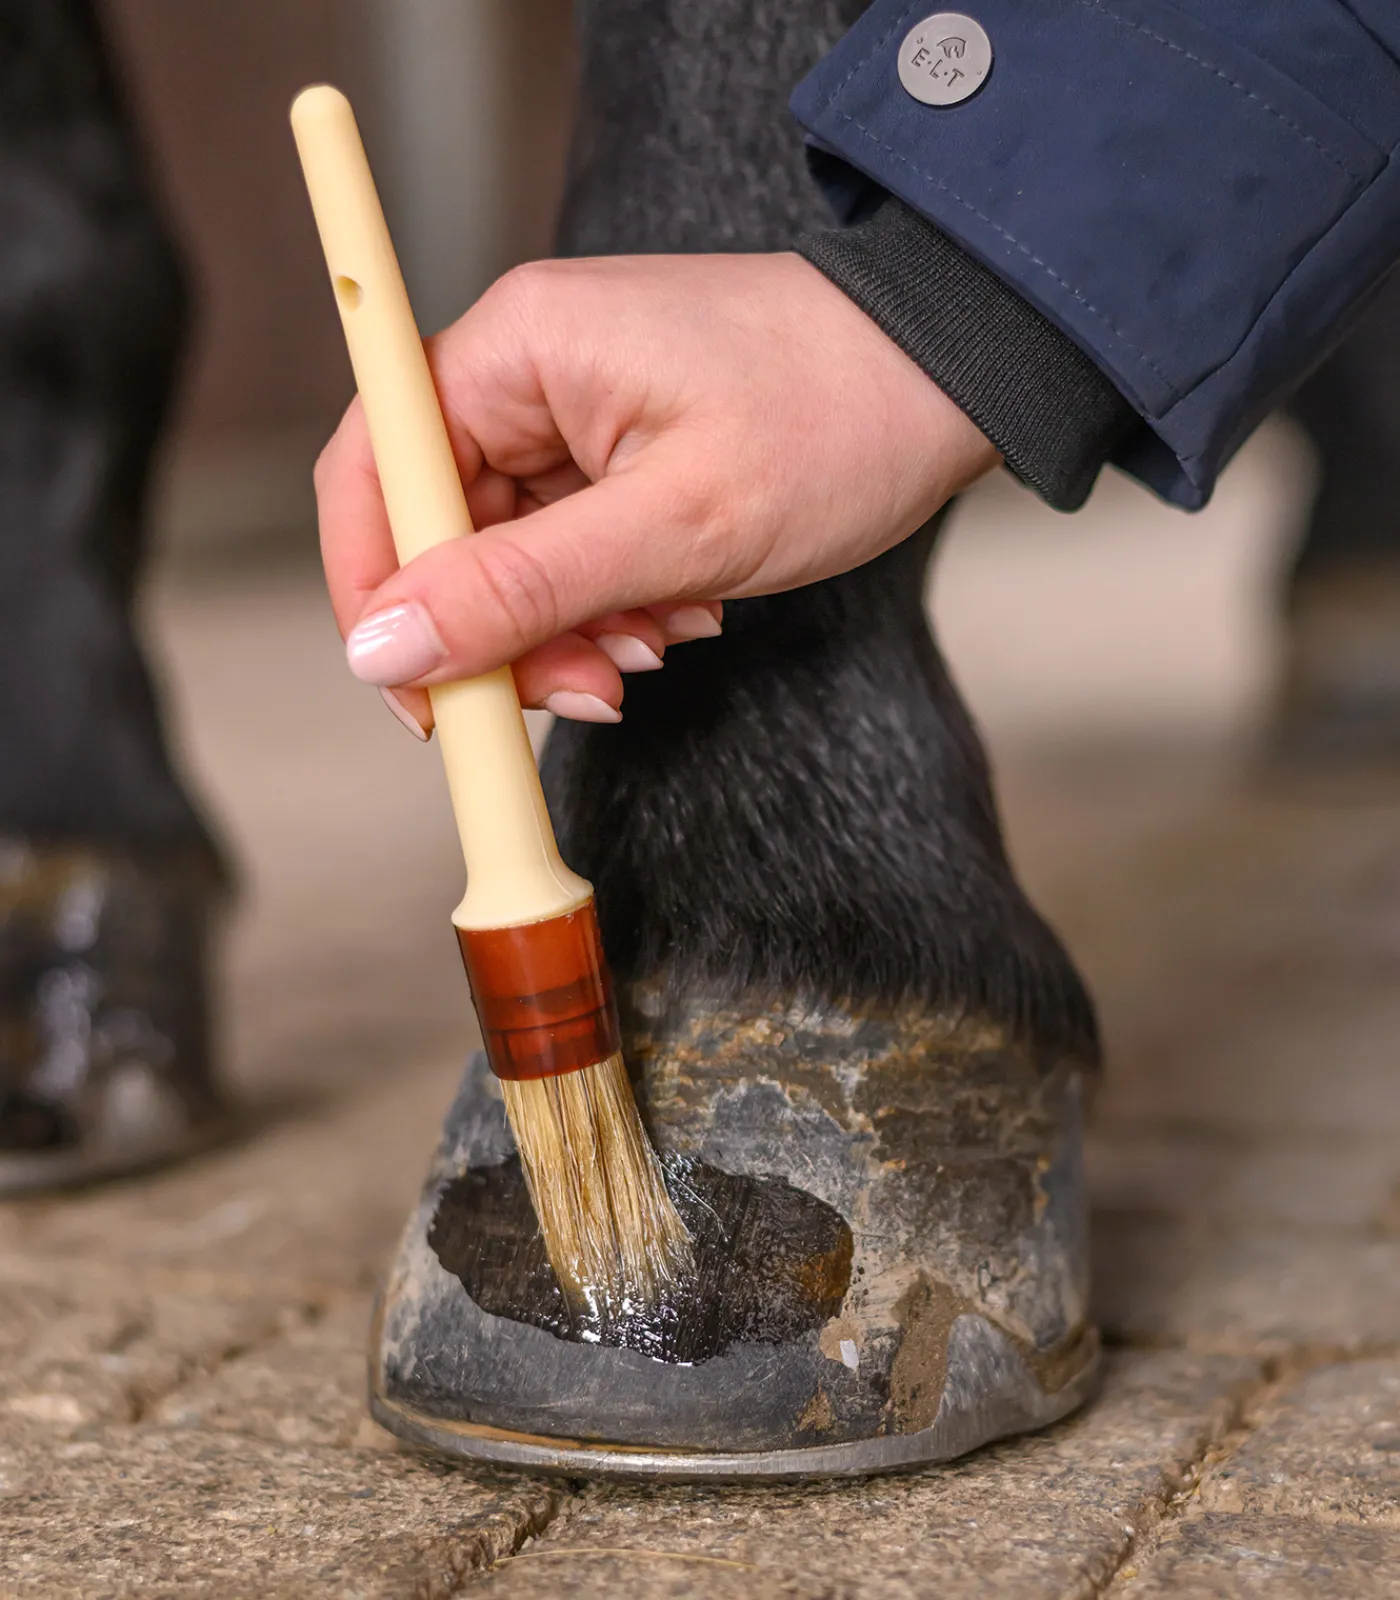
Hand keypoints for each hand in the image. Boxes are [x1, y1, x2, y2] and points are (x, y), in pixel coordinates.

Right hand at [315, 251, 998, 733]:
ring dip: (570, 627)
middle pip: (443, 531)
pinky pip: (572, 551)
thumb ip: (519, 591)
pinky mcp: (620, 452)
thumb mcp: (675, 526)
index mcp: (518, 349)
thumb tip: (384, 648)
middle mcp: (529, 371)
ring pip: (511, 557)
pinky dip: (613, 602)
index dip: (377, 591)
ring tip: (657, 641)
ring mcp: (575, 413)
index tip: (419, 690)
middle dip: (506, 631)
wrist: (955, 378)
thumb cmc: (836, 416)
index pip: (375, 470)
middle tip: (581, 690)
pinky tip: (681, 609)